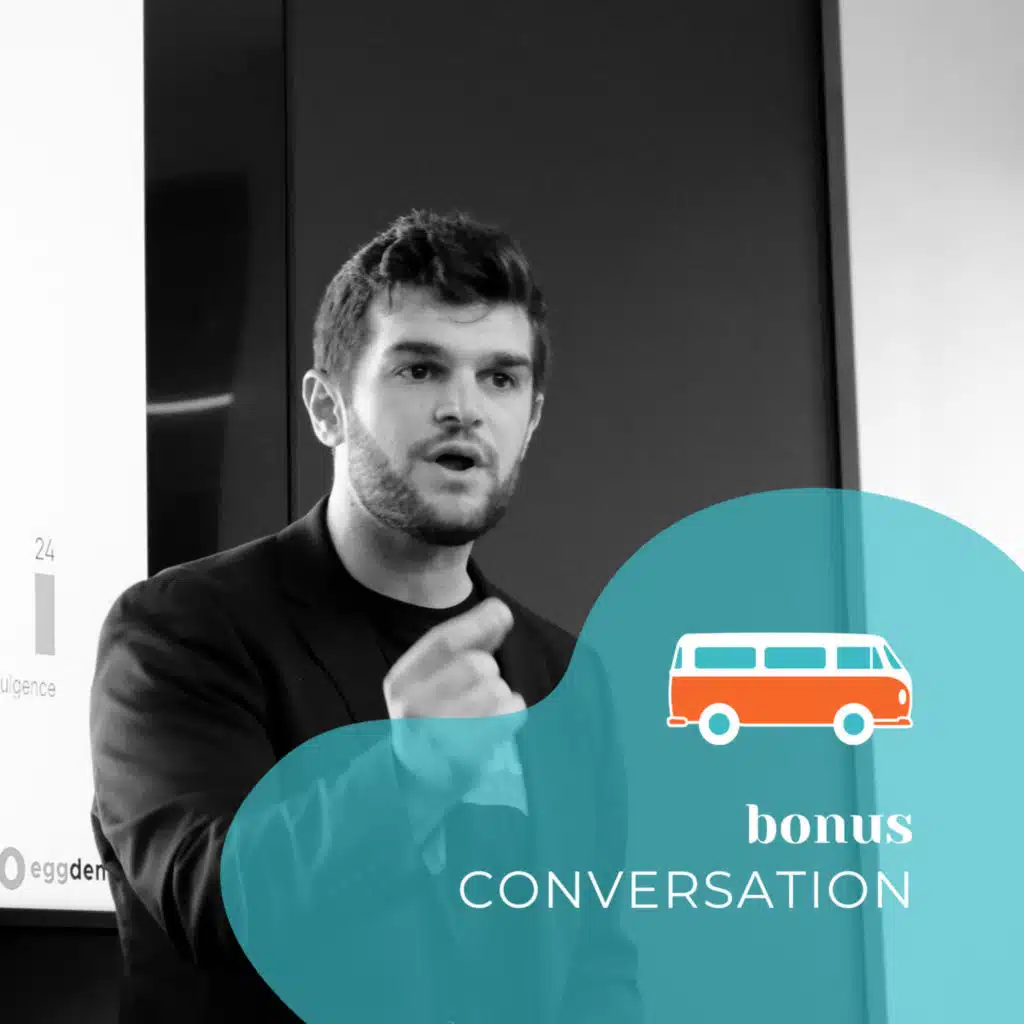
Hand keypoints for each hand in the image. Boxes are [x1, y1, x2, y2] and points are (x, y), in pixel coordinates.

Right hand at [383, 597, 526, 795]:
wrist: (418, 779)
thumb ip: (468, 642)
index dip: (477, 622)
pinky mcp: (462, 758)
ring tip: (489, 706)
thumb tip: (499, 612)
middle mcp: (411, 706)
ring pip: (493, 691)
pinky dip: (513, 713)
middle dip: (489, 669)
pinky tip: (502, 719)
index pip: (442, 641)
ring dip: (502, 694)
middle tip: (483, 684)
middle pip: (473, 664)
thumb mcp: (438, 677)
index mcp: (401, 680)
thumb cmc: (437, 717)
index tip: (502, 613)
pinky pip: (506, 718)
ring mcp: (434, 736)